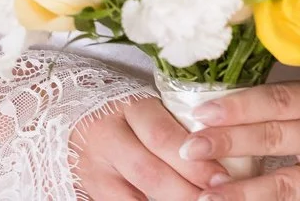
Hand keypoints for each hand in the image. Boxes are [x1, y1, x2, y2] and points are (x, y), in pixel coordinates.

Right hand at [71, 95, 228, 199]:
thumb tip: (220, 151)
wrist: (77, 114)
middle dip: (185, 190)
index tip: (222, 177)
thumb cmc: (128, 111)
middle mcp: (109, 135)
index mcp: (131, 107)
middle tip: (215, 198)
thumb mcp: (149, 107)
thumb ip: (175, 126)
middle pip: (150, 170)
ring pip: (133, 195)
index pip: (164, 136)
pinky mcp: (89, 187)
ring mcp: (95, 166)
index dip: (194, 161)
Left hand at [179, 81, 299, 200]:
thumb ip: (288, 104)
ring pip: (285, 184)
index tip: (201, 112)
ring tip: (206, 195)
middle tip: (190, 149)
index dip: (238, 106)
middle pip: (276, 137)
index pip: (279, 100)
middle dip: (229, 143)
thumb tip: (225, 106)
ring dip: (242, 191)